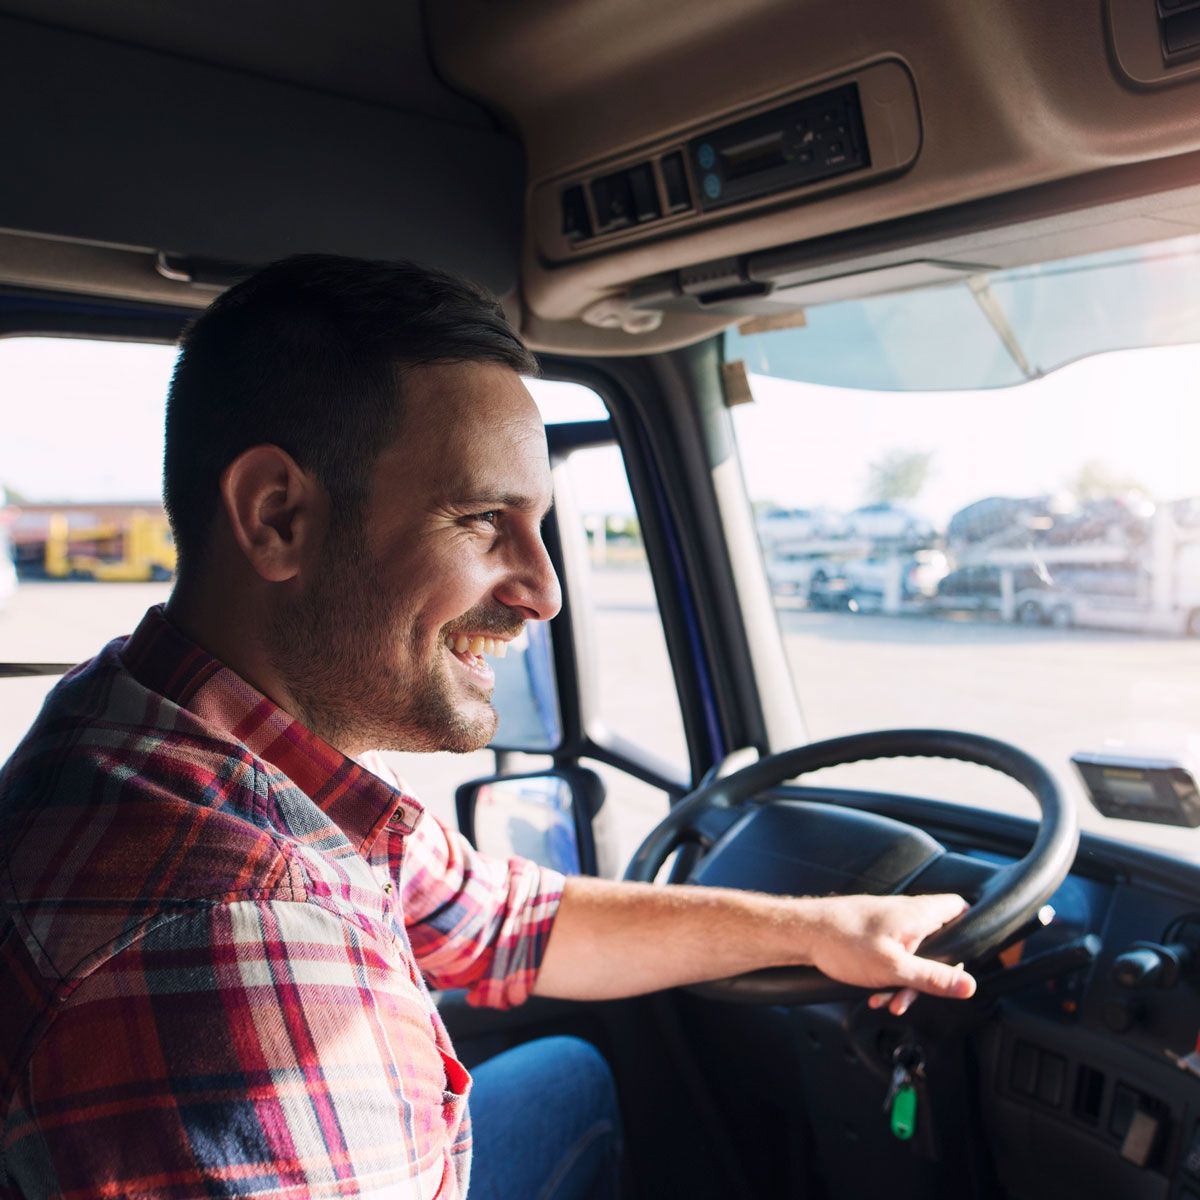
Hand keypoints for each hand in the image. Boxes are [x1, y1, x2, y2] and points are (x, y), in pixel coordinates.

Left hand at [803, 893, 976, 1015]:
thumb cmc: (843, 941)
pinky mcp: (872, 933)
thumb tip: (969, 986)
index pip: (960, 908)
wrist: (802, 933)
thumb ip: (933, 978)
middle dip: (931, 974)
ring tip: (888, 1000)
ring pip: (913, 955)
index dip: (971, 930)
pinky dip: (888, 976)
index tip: (968, 957)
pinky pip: (892, 956)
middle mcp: (906, 914)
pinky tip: (875, 994)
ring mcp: (888, 923)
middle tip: (920, 993)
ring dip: (905, 982)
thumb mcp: (895, 968)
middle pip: (938, 942)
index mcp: (918, 914)